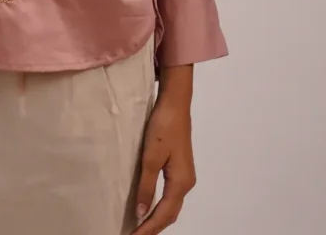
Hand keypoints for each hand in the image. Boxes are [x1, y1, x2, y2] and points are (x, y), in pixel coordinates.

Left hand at [133, 66, 196, 233]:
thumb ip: (146, 186)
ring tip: (140, 226)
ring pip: (171, 205)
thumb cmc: (163, 127)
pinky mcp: (179, 167)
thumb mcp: (150, 156)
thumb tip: (141, 213)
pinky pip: (170, 195)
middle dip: (154, 227)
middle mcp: (186, 182)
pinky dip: (160, 205)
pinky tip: (149, 206)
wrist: (175, 103)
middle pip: (170, 213)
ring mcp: (184, 175)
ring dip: (157, 218)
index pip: (164, 214)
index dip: (149, 228)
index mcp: (181, 182)